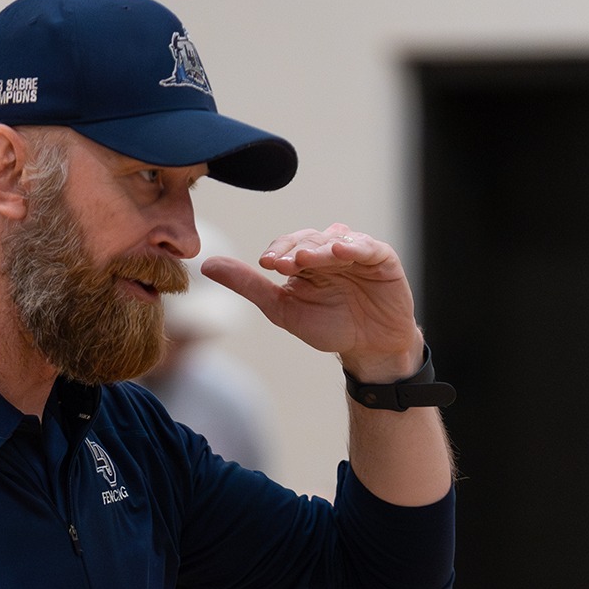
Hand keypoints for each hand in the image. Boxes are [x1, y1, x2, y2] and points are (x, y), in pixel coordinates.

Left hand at [200, 224, 422, 382]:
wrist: (369, 348)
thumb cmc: (330, 326)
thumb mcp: (283, 308)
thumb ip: (248, 285)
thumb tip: (206, 265)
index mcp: (305, 259)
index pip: (287, 245)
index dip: (278, 252)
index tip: (266, 265)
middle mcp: (329, 250)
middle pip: (309, 239)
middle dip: (295, 250)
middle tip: (282, 263)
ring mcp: (356, 252)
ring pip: (334, 240)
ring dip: (319, 248)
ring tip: (306, 258)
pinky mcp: (382, 258)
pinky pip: (367, 247)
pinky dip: (353, 246)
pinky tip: (339, 251)